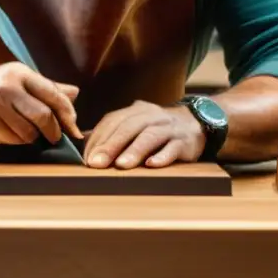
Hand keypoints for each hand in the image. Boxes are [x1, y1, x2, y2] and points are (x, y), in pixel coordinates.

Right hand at [0, 62, 82, 145]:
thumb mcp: (18, 80)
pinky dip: (17, 142)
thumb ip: (47, 87)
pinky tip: (9, 134)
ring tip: (26, 133)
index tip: (74, 129)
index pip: (54, 95)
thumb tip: (75, 93)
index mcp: (20, 73)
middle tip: (55, 138)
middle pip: (44, 116)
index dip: (68, 114)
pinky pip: (13, 140)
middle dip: (53, 131)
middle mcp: (8, 87)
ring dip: (33, 138)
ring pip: (29, 132)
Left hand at [83, 100, 204, 168]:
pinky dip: (163, 156)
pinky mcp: (185, 141)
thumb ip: (111, 133)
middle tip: (96, 164)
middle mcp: (151, 116)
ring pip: (150, 136)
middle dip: (111, 145)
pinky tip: (152, 165)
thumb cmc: (157, 130)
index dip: (98, 139)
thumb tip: (82, 145)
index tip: (86, 158)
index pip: (112, 121)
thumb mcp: (134, 126)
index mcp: (135, 111)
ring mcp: (169, 127)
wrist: (196, 124)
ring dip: (134, 150)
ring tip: (121, 165)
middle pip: (128, 127)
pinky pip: (173, 147)